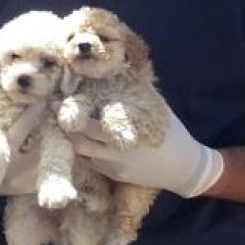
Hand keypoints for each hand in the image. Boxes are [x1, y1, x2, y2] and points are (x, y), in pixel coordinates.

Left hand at [70, 105, 222, 198]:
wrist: (186, 168)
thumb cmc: (172, 133)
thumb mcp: (157, 109)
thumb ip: (137, 92)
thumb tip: (120, 68)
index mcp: (125, 134)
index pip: (88, 125)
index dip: (71, 114)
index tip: (59, 101)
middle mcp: (116, 153)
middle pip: (78, 143)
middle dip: (66, 128)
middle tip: (58, 113)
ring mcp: (114, 167)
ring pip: (83, 154)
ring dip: (75, 140)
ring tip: (69, 125)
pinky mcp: (116, 177)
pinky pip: (93, 164)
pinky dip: (87, 152)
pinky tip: (87, 139)